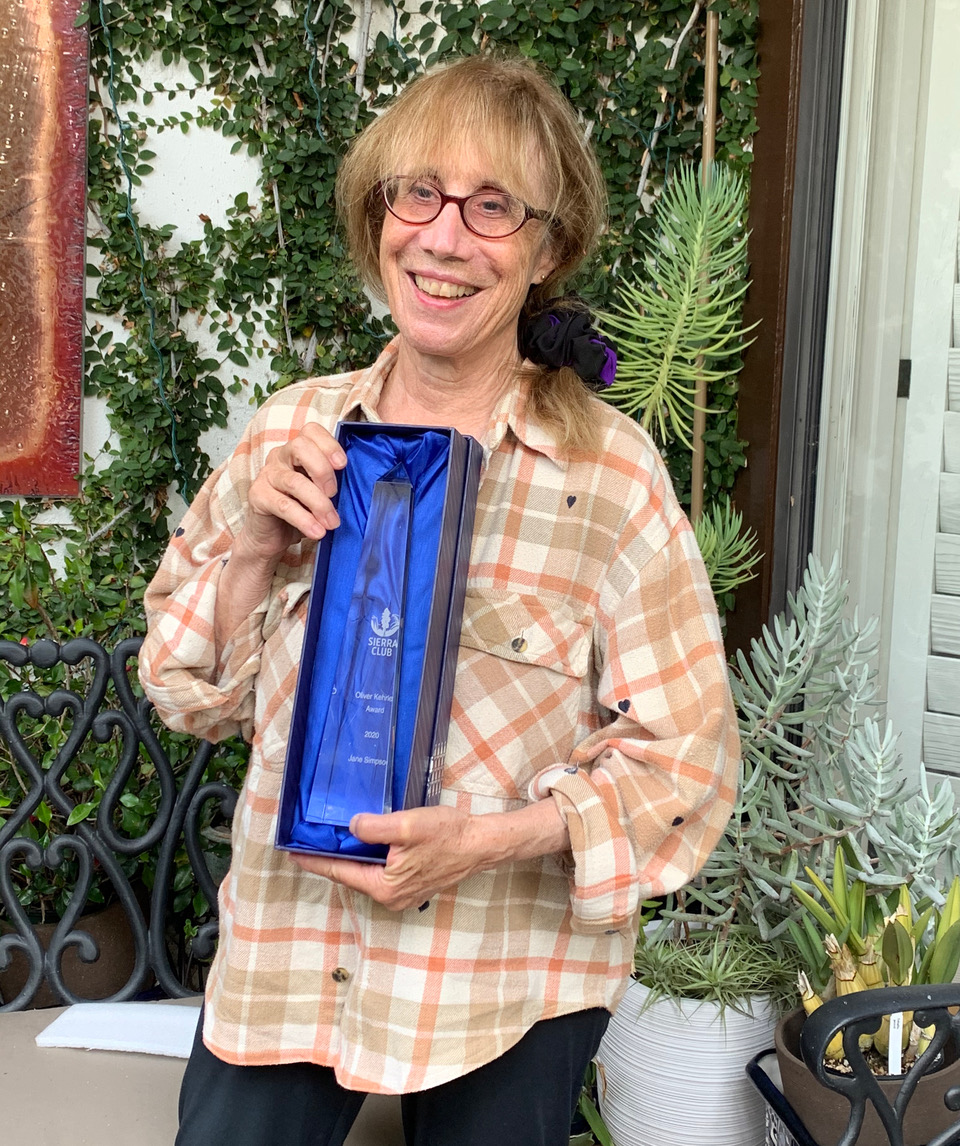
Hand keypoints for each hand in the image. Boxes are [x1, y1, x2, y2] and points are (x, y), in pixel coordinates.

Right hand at [239, 423, 346, 563]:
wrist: (271, 536)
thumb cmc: (300, 510)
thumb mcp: (320, 492)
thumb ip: (332, 483)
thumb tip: (357, 486)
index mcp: (297, 450)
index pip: (310, 431)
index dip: (329, 444)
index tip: (343, 465)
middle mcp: (280, 456)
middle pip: (300, 446)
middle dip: (322, 470)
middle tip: (334, 494)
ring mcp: (267, 475)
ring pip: (295, 481)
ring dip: (319, 503)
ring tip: (331, 523)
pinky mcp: (257, 496)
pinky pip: (284, 505)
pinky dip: (304, 519)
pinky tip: (316, 531)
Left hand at [289, 805, 493, 910]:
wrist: (480, 844)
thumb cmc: (448, 835)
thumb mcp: (407, 825)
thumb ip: (374, 828)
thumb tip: (352, 826)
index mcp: (384, 887)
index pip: (339, 871)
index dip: (314, 861)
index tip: (291, 854)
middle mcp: (390, 897)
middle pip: (351, 875)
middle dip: (329, 859)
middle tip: (307, 843)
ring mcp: (402, 894)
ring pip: (366, 874)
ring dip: (350, 858)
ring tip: (330, 841)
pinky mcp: (412, 885)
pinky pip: (381, 873)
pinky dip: (369, 859)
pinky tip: (364, 844)